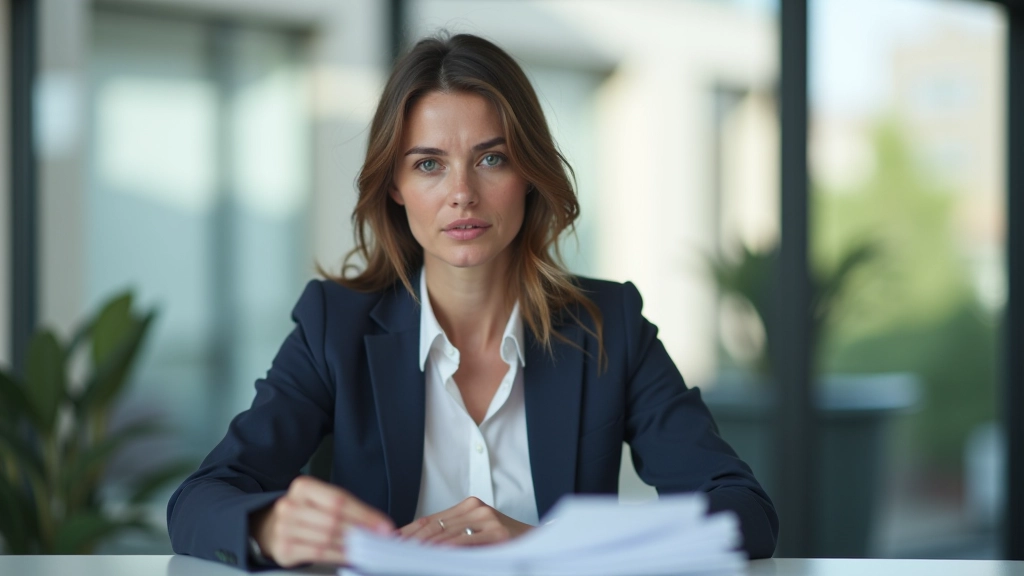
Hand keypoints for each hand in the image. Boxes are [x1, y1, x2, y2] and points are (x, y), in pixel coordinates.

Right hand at [251, 475, 393, 566]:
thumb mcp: (323, 500)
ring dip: (351, 545)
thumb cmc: (306, 511)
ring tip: (369, 547)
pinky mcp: (283, 549)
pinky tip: (351, 555)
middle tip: (380, 538)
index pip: (338, 500)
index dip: (364, 514)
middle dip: (361, 531)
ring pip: (326, 539)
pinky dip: (338, 556)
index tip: (384, 525)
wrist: (271, 526)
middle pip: (333, 520)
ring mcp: (284, 528)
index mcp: (302, 486)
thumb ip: (348, 509)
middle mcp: (289, 505)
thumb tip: (379, 525)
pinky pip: (317, 553)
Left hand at [398, 497, 531, 545]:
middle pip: (434, 526)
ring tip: (407, 555)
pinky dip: (449, 548)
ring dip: (424, 547)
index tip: (391, 542)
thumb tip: (420, 545)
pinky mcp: (497, 532)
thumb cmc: (506, 540)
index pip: (429, 519)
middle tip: (393, 552)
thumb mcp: (477, 532)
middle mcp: (476, 508)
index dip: (408, 532)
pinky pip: (466, 542)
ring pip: (446, 535)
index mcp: (469, 506)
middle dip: (411, 541)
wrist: (538, 540)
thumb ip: (452, 533)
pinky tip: (436, 554)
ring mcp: (487, 519)